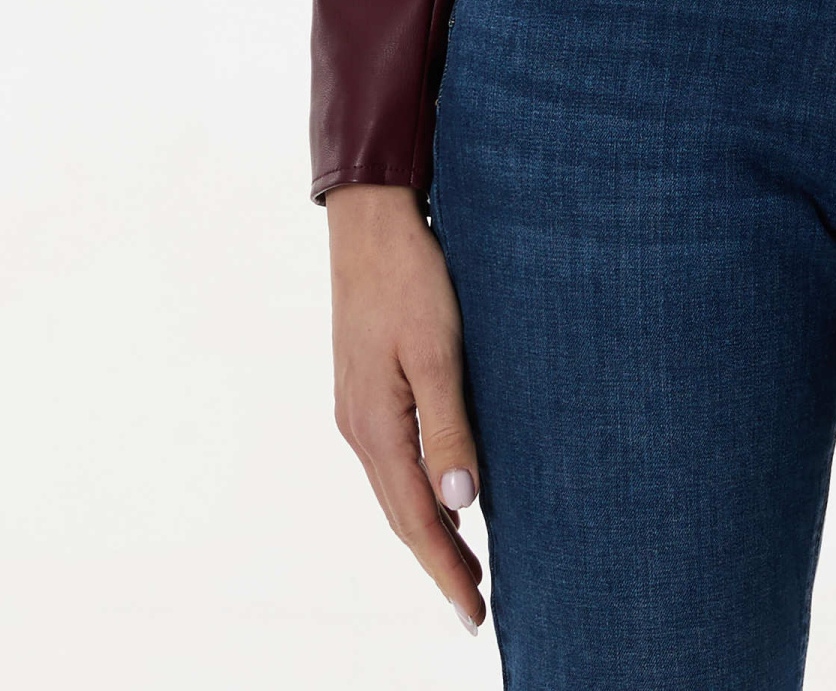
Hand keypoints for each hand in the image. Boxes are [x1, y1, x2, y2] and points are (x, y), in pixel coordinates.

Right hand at [327, 183, 486, 632]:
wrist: (370, 222)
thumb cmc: (410, 277)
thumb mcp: (438, 349)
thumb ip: (448, 424)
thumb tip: (461, 500)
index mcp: (374, 426)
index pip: (415, 519)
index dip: (446, 568)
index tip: (475, 613)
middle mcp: (359, 427)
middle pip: (401, 514)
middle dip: (438, 562)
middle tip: (477, 605)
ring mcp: (358, 410)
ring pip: (395, 490)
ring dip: (429, 530)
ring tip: (465, 564)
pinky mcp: (367, 390)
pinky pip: (392, 460)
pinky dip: (417, 492)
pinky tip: (440, 494)